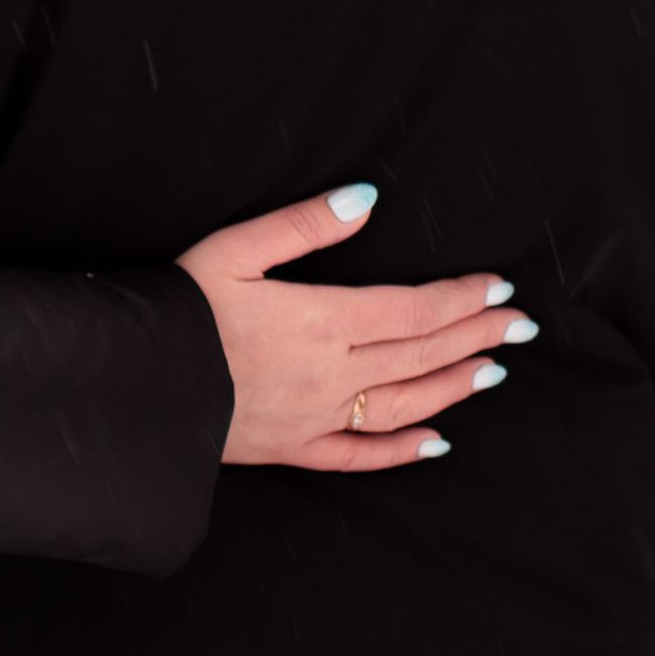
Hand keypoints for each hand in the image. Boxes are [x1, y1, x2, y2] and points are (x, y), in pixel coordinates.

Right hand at [177, 186, 529, 472]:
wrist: (134, 386)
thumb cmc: (179, 309)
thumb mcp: (235, 248)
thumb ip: (304, 225)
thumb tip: (365, 199)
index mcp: (323, 320)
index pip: (414, 309)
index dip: (463, 298)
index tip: (499, 288)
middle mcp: (331, 375)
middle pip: (421, 354)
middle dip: (476, 335)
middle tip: (519, 325)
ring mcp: (315, 418)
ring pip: (405, 404)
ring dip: (454, 386)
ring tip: (493, 369)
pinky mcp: (293, 449)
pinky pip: (360, 456)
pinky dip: (403, 450)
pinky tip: (435, 443)